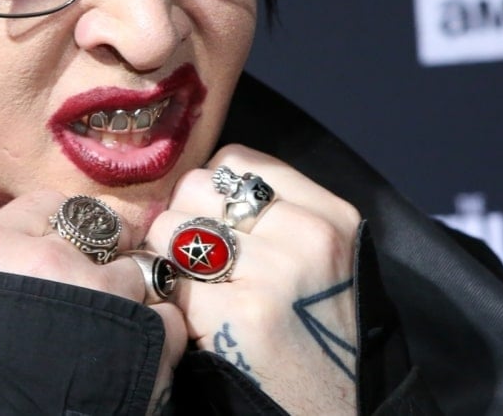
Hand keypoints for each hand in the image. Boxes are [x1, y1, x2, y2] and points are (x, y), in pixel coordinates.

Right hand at [0, 190, 186, 411]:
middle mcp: (48, 263)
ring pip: (140, 271)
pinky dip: (159, 335)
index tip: (69, 255)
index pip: (51, 204)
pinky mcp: (144, 335)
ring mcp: (100, 297)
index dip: (68, 231)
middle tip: (91, 298)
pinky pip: (167, 315)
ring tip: (108, 337)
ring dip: (134, 299)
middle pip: (103, 230)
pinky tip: (130, 358)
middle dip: (106, 258)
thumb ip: (10, 257)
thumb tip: (60, 235)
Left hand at [146, 145, 361, 414]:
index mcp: (333, 216)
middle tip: (198, 266)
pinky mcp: (239, 314)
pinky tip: (194, 325)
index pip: (239, 161)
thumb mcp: (325, 263)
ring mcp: (275, 272)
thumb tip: (198, 185)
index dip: (212, 193)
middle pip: (197, 186)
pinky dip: (169, 302)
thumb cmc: (319, 341)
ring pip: (171, 228)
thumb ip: (276, 218)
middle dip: (183, 221)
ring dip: (168, 260)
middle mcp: (309, 235)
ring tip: (197, 293)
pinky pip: (169, 281)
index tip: (215, 227)